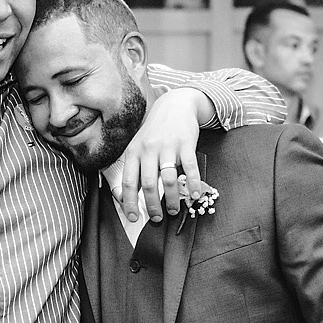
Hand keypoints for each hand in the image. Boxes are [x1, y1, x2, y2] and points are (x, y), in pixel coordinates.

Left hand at [119, 87, 209, 222]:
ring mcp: (168, 146)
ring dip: (172, 199)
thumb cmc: (155, 130)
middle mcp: (149, 149)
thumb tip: (127, 194)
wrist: (175, 105)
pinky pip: (190, 168)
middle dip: (152, 206)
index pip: (129, 182)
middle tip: (157, 218)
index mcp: (134, 152)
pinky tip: (194, 196)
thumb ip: (134, 167)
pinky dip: (192, 184)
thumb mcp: (138, 145)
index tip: (133, 218)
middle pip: (148, 184)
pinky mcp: (186, 144)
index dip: (129, 202)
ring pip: (168, 179)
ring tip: (174, 210)